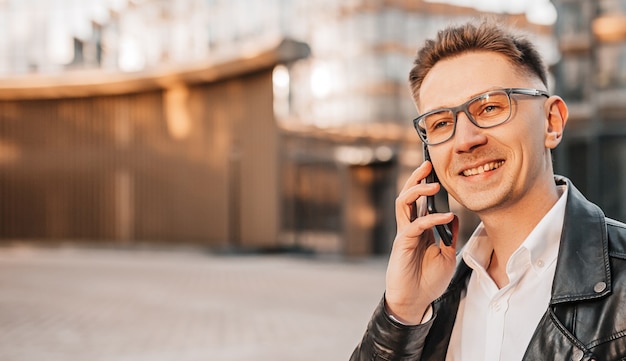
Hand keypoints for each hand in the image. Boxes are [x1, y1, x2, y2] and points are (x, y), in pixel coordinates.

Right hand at [384, 160, 457, 324]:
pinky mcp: (403, 243)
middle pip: (408, 195)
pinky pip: (415, 225)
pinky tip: (446, 217)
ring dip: (417, 190)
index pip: (421, 201)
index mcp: (420, 228)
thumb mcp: (447, 255)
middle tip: (427, 164)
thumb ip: (450, 236)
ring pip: (404, 203)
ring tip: (433, 184)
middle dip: (416, 178)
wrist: (416, 300)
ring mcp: (405, 234)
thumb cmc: (429, 279)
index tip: (436, 171)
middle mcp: (410, 227)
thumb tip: (455, 217)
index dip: (426, 184)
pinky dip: (431, 219)